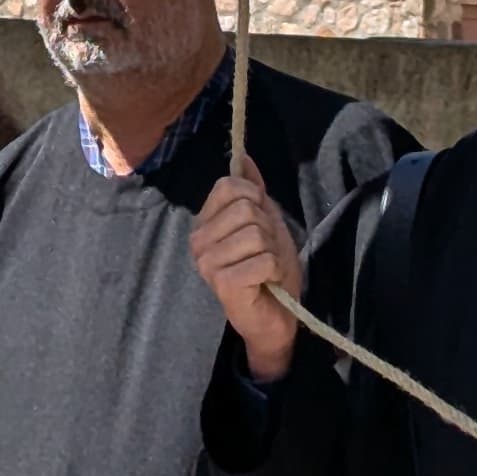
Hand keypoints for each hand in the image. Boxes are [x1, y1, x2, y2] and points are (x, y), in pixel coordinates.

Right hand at [188, 171, 304, 383]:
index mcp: (204, 223)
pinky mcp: (222, 283)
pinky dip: (274, 270)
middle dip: (268, 230)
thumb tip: (244, 156)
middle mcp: (198, 241)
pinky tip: (267, 283)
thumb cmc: (270, 272)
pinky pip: (262, 259)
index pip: (229, 186)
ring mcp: (207, 263)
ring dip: (273, 252)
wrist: (278, 319)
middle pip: (246, 208)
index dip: (256, 200)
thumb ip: (253, 191)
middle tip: (265, 254)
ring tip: (266, 270)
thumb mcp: (267, 223)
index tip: (261, 226)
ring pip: (255, 233)